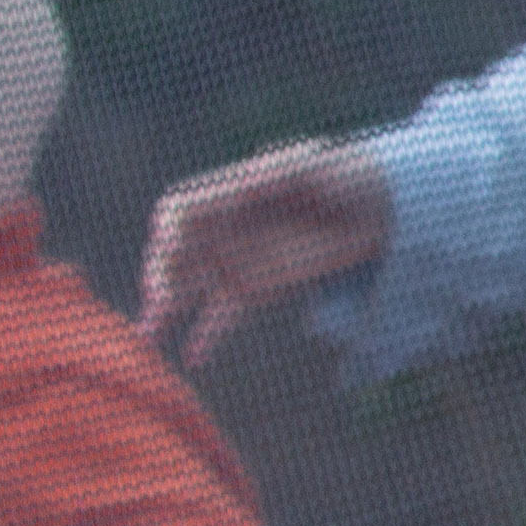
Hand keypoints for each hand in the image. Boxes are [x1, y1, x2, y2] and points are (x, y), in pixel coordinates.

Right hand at [139, 141, 390, 359]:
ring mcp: (235, 261)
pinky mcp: (255, 289)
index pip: (179, 211)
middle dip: (160, 276)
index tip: (171, 248)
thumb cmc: (341, 174)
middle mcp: (222, 230)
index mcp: (227, 194)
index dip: (169, 228)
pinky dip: (206, 336)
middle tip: (160, 301)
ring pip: (188, 290)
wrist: (376, 205)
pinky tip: (192, 357)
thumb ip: (273, 176)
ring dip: (165, 312)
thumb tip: (244, 181)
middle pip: (174, 254)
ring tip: (149, 337)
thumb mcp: (308, 168)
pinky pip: (222, 315)